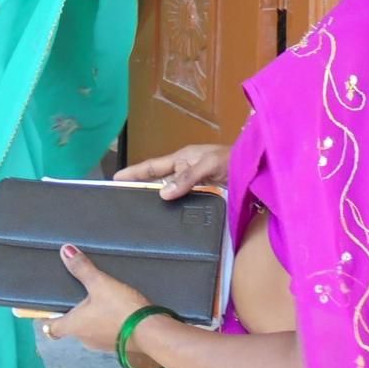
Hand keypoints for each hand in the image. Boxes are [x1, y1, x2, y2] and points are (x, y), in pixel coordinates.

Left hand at [47, 245, 150, 352]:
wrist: (152, 332)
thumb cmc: (120, 309)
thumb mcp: (100, 284)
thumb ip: (82, 268)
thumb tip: (65, 251)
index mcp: (74, 326)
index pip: (51, 328)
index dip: (46, 318)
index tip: (45, 309)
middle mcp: (84, 339)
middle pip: (71, 327)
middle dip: (72, 313)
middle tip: (76, 295)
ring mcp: (101, 344)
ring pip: (89, 330)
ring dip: (91, 318)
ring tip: (98, 299)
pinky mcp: (118, 345)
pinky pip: (105, 332)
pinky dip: (106, 322)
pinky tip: (116, 309)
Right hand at [116, 144, 230, 199]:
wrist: (253, 165)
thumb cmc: (230, 159)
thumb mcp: (207, 165)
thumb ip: (186, 179)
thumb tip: (163, 194)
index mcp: (181, 157)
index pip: (152, 166)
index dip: (134, 172)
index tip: (115, 178)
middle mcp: (184, 166)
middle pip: (157, 177)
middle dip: (139, 184)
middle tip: (121, 196)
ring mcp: (193, 177)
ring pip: (168, 186)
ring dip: (155, 194)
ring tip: (139, 205)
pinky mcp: (202, 186)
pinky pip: (181, 193)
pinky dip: (171, 200)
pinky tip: (168, 210)